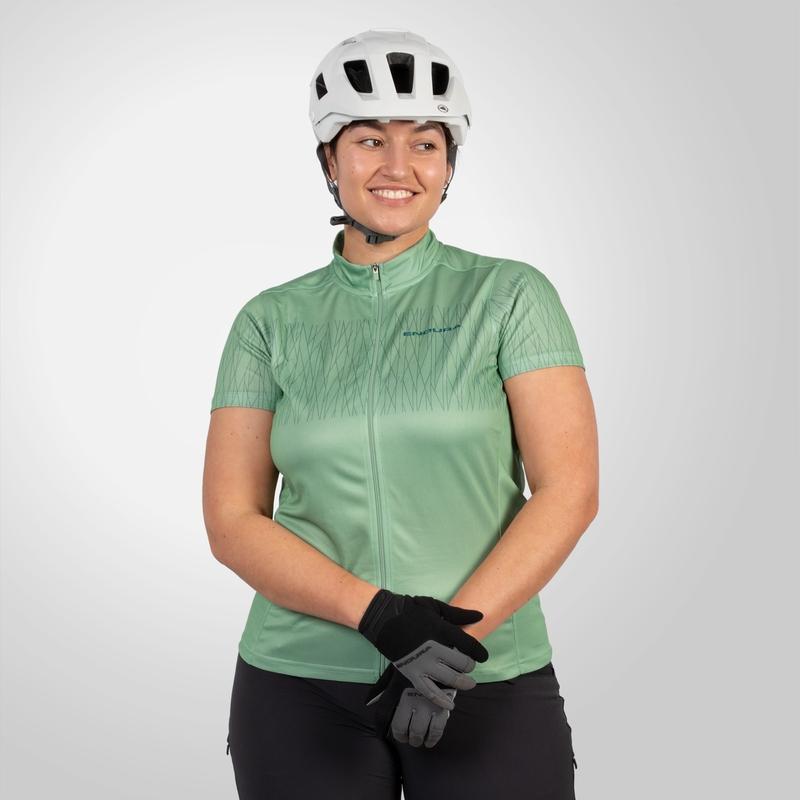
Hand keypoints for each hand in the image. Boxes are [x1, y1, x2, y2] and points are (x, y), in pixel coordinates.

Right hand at [359, 590, 488, 708]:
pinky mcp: (412, 673)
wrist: (385, 619)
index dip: (480, 653)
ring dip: (462, 684)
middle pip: (462, 664)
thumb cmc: (412, 611)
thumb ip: (458, 614)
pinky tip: (450, 705)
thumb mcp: (436, 607)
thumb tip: (480, 616)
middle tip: (470, 668)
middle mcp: (436, 648)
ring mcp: (424, 663)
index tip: (482, 656)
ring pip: (450, 679)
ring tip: (469, 685)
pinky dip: (441, 700)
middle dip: (470, 668)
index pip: (470, 646)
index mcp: (443, 630)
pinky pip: (429, 691)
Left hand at [367, 666, 455, 747]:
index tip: (381, 736)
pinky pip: (436, 729)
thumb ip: (382, 686)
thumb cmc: (415, 659)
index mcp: (395, 688)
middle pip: (400, 727)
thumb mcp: (395, 669)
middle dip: (401, 736)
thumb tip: (368, 702)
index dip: (380, 729)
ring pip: (418, 731)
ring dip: (416, 739)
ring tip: (417, 740)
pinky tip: (430, 741)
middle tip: (405, 738)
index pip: (382, 714)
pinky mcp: (442, 704)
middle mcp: (408, 697)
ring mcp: (425, 702)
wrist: (441, 648)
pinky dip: (432, 738)